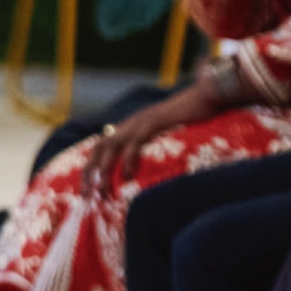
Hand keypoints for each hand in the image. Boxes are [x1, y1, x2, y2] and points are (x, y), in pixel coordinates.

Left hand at [77, 79, 218, 193]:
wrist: (203, 95)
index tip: (86, 190)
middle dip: (89, 172)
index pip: (100, 147)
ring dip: (104, 170)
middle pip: (98, 147)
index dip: (90, 167)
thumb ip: (151, 148)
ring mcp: (139, 122)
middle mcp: (129, 124)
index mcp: (129, 128)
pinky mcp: (152, 122)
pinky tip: (127, 176)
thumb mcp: (164, 136)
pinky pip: (134, 143)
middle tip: (87, 195)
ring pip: (111, 146)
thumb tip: (146, 171)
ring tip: (103, 191)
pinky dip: (128, 160)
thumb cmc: (187, 118)